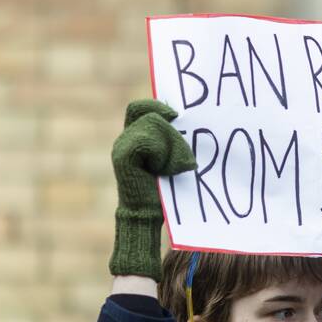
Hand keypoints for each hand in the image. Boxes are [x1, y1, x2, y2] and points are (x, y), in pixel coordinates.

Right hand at [108, 99, 196, 280]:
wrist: (152, 215)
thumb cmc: (171, 188)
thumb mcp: (178, 158)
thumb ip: (178, 138)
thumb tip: (199, 119)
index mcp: (138, 135)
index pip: (144, 107)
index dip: (160, 106)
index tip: (180, 118)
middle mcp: (127, 137)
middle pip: (149, 112)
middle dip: (171, 128)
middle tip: (183, 152)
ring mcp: (122, 145)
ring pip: (153, 124)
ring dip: (173, 145)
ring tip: (176, 167)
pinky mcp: (122, 156)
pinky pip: (148, 142)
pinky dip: (163, 154)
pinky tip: (166, 171)